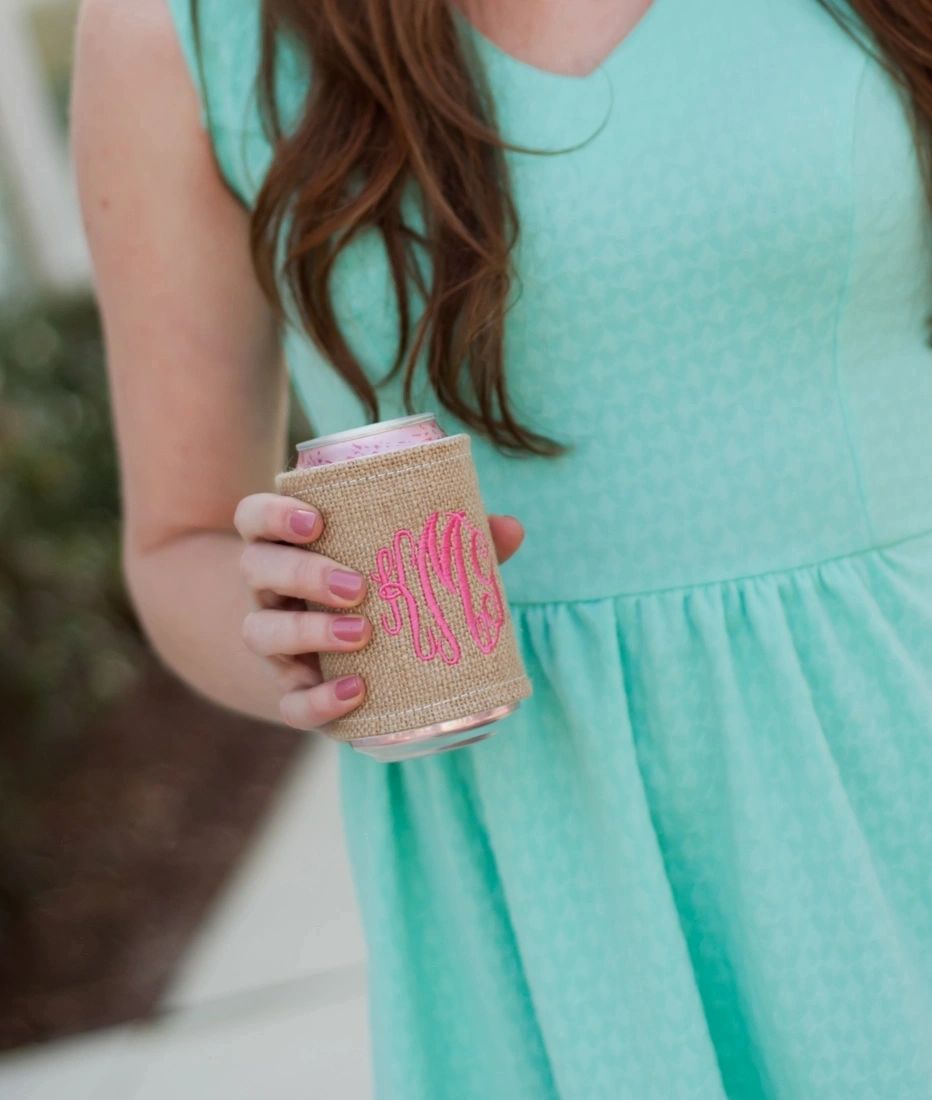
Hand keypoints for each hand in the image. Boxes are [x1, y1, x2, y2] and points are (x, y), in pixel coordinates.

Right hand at [234, 493, 523, 731]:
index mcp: (289, 547)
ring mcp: (273, 642)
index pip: (254, 517)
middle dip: (302, 573)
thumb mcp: (402, 563)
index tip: (315, 520)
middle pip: (257, 568)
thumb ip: (451, 543)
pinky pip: (288, 701)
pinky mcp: (288, 691)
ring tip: (362, 633)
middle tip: (356, 585)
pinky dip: (318, 700)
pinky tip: (356, 692)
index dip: (273, 514)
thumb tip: (511, 528)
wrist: (341, 662)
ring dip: (308, 631)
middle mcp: (269, 590)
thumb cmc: (379, 593)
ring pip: (262, 631)